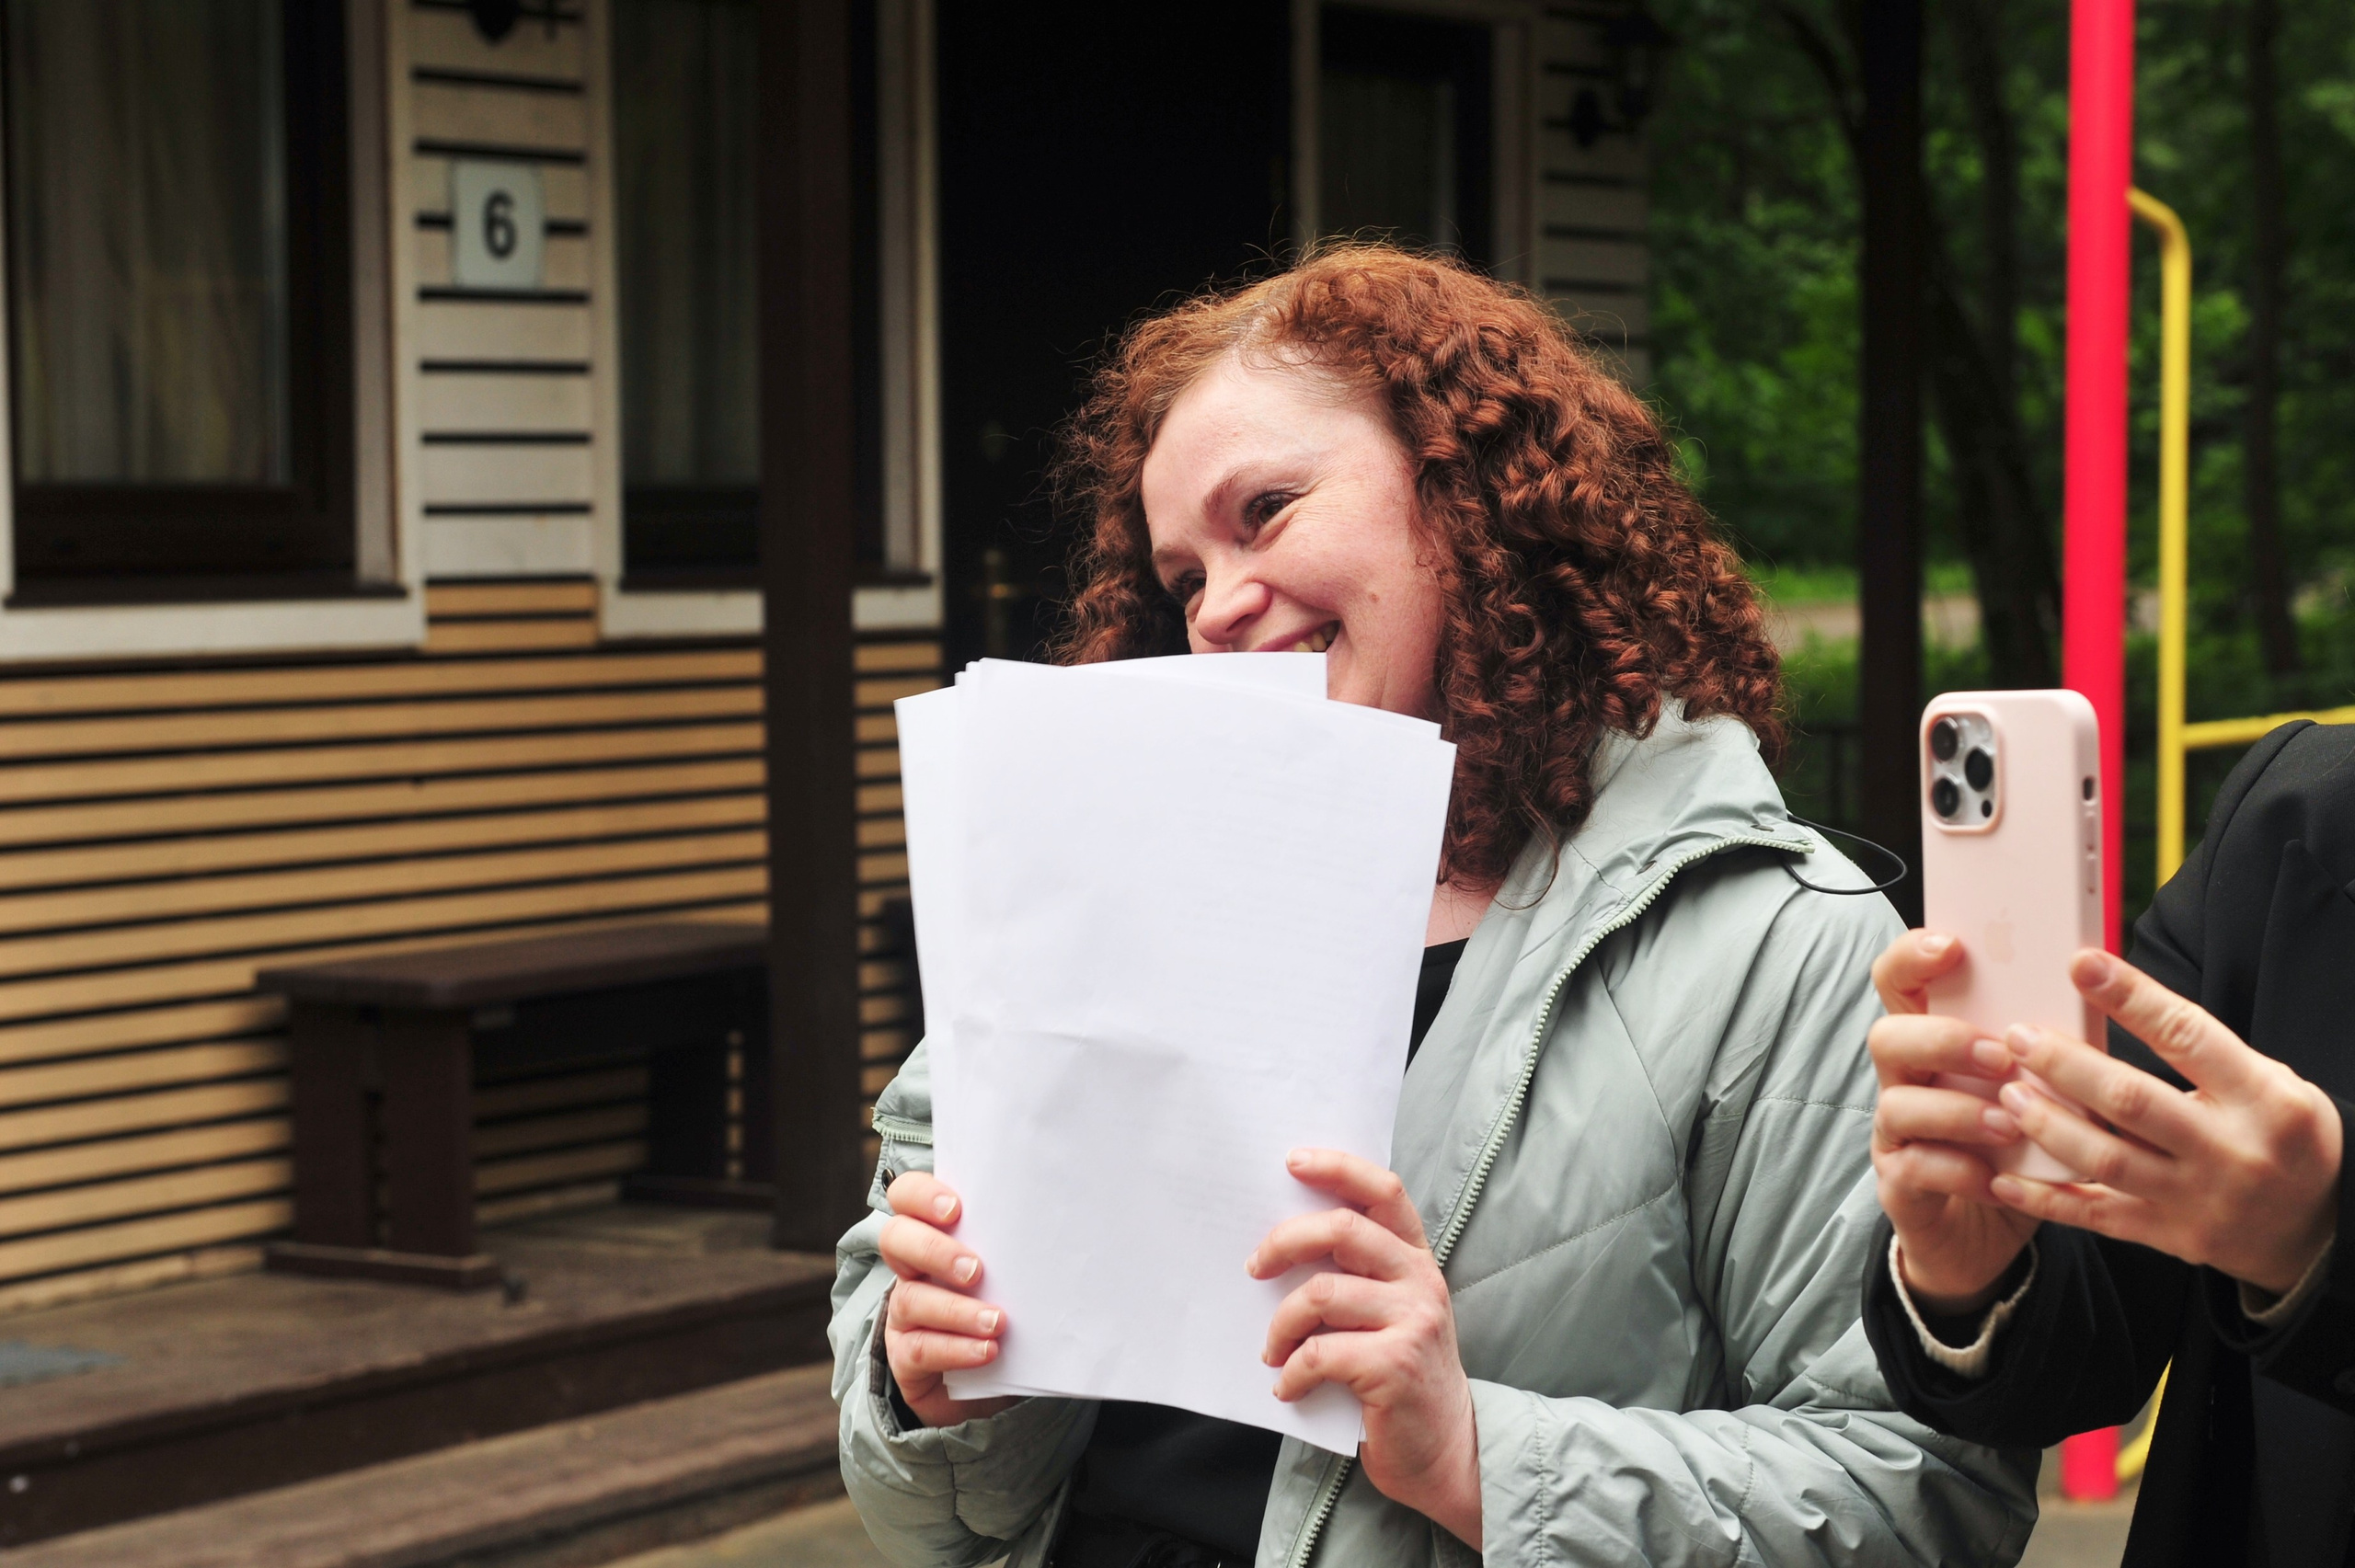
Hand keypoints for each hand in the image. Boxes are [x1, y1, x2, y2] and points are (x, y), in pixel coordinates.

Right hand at [877, 1171, 1016, 1427]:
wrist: (1000, 1377)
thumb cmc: (1010, 1306)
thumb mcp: (1013, 1271)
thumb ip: (1020, 1246)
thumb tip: (1063, 1220)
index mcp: (933, 1235)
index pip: (906, 1196)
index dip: (921, 1196)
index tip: (955, 1209)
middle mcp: (911, 1269)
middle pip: (895, 1239)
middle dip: (934, 1251)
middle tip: (976, 1270)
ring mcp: (903, 1313)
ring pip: (911, 1299)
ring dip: (957, 1310)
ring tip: (997, 1321)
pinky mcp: (904, 1356)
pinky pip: (918, 1350)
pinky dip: (955, 1349)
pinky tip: (987, 1351)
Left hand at [1247, 1149, 1479, 1546]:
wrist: (1448, 1453)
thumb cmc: (1401, 1379)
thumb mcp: (1391, 1315)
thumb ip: (1356, 1277)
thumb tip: (1278, 1249)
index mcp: (1416, 1259)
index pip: (1383, 1190)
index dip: (1337, 1167)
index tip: (1291, 1161)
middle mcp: (1420, 1281)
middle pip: (1341, 1229)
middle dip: (1284, 1242)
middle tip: (1254, 1269)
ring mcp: (1412, 1322)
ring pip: (1320, 1294)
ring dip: (1280, 1325)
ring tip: (1272, 1350)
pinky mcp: (1395, 1366)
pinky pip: (1320, 1353)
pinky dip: (1291, 1372)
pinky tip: (1288, 1387)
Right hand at [1867, 930, 2042, 1314]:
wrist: (1987, 1232)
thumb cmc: (2016, 1146)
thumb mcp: (2034, 1087)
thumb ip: (2046, 1044)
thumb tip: (2098, 987)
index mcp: (1933, 1042)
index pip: (1899, 982)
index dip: (1912, 957)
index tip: (1951, 946)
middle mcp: (1904, 1082)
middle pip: (1886, 1037)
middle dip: (1943, 1040)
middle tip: (2001, 1055)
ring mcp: (1895, 1134)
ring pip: (1896, 1105)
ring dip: (1957, 1110)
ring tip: (2009, 1123)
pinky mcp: (1900, 1184)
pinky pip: (1915, 1168)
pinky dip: (1960, 1171)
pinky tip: (1998, 1178)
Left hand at [1988, 949, 2341, 1295]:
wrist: (2322, 1227)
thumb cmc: (2279, 1133)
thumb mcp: (2266, 1083)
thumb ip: (2199, 1051)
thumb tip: (2112, 994)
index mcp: (2263, 1099)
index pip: (2187, 1036)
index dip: (2131, 997)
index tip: (2080, 964)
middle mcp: (2233, 1150)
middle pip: (2131, 1100)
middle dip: (2065, 1065)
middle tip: (2017, 1037)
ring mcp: (2201, 1200)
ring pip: (2106, 1159)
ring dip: (2047, 1124)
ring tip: (2007, 1093)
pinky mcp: (2174, 1238)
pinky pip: (2097, 1216)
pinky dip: (2045, 1197)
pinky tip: (2003, 1176)